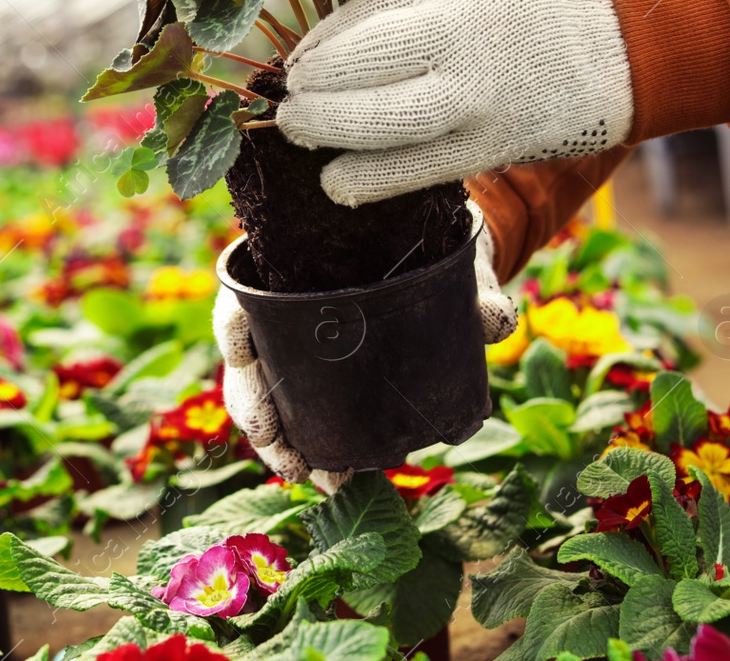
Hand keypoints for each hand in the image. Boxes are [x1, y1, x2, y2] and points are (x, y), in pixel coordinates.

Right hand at [215, 201, 518, 485]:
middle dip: (253, 406)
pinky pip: (296, 415)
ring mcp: (294, 350)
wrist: (439, 263)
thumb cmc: (430, 253)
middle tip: (276, 440)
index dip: (233, 327)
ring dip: (274, 441)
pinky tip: (327, 476)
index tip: (240, 354)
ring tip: (303, 473)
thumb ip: (473, 288)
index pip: (243, 295)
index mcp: (291, 273)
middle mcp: (282, 313)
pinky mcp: (316, 382)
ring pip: (263, 397)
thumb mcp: (450, 262)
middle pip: (247, 361)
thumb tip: (496, 321)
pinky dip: (304, 449)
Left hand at [276, 0, 633, 205]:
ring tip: (300, 133)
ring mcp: (482, 102)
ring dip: (332, 134)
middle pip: (369, 72)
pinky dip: (373, 180)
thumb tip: (326, 39)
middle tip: (288, 105)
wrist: (624, 37)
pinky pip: (422, 170)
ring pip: (390, 126)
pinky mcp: (494, 147)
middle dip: (315, 93)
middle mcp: (467, 45)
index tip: (295, 63)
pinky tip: (338, 180)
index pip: (365, 20)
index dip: (320, 48)